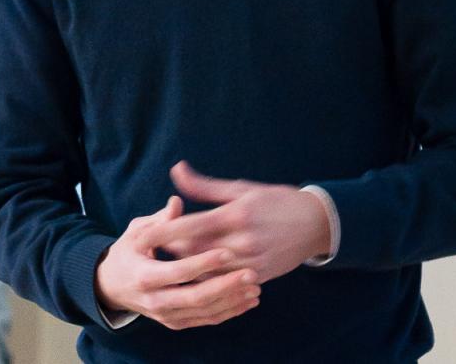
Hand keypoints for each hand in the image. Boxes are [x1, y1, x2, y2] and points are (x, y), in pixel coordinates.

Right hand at [94, 195, 261, 329]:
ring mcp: (166, 314)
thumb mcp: (137, 231)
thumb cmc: (128, 251)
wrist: (111, 286)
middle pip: (194, 297)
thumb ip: (160, 220)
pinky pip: (206, 320)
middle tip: (251, 273)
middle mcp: (154, 300)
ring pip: (204, 312)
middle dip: (225, 286)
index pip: (177, 271)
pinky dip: (229, 312)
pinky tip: (248, 301)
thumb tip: (177, 203)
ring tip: (255, 286)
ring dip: (232, 300)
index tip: (227, 251)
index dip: (202, 262)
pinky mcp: (176, 322)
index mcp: (143, 274)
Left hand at [145, 161, 331, 284]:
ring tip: (163, 268)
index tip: (141, 235)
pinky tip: (191, 280)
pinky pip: (224, 284)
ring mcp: (250, 262)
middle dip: (170, 254)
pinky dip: (207, 282)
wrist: (315, 224)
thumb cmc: (275, 200)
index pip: (190, 226)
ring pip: (207, 272)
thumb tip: (177, 171)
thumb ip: (205, 186)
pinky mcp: (258, 276)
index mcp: (235, 214)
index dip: (163, 231)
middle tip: (146, 254)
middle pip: (194, 253)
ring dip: (185, 271)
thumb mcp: (241, 188)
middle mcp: (242, 240)